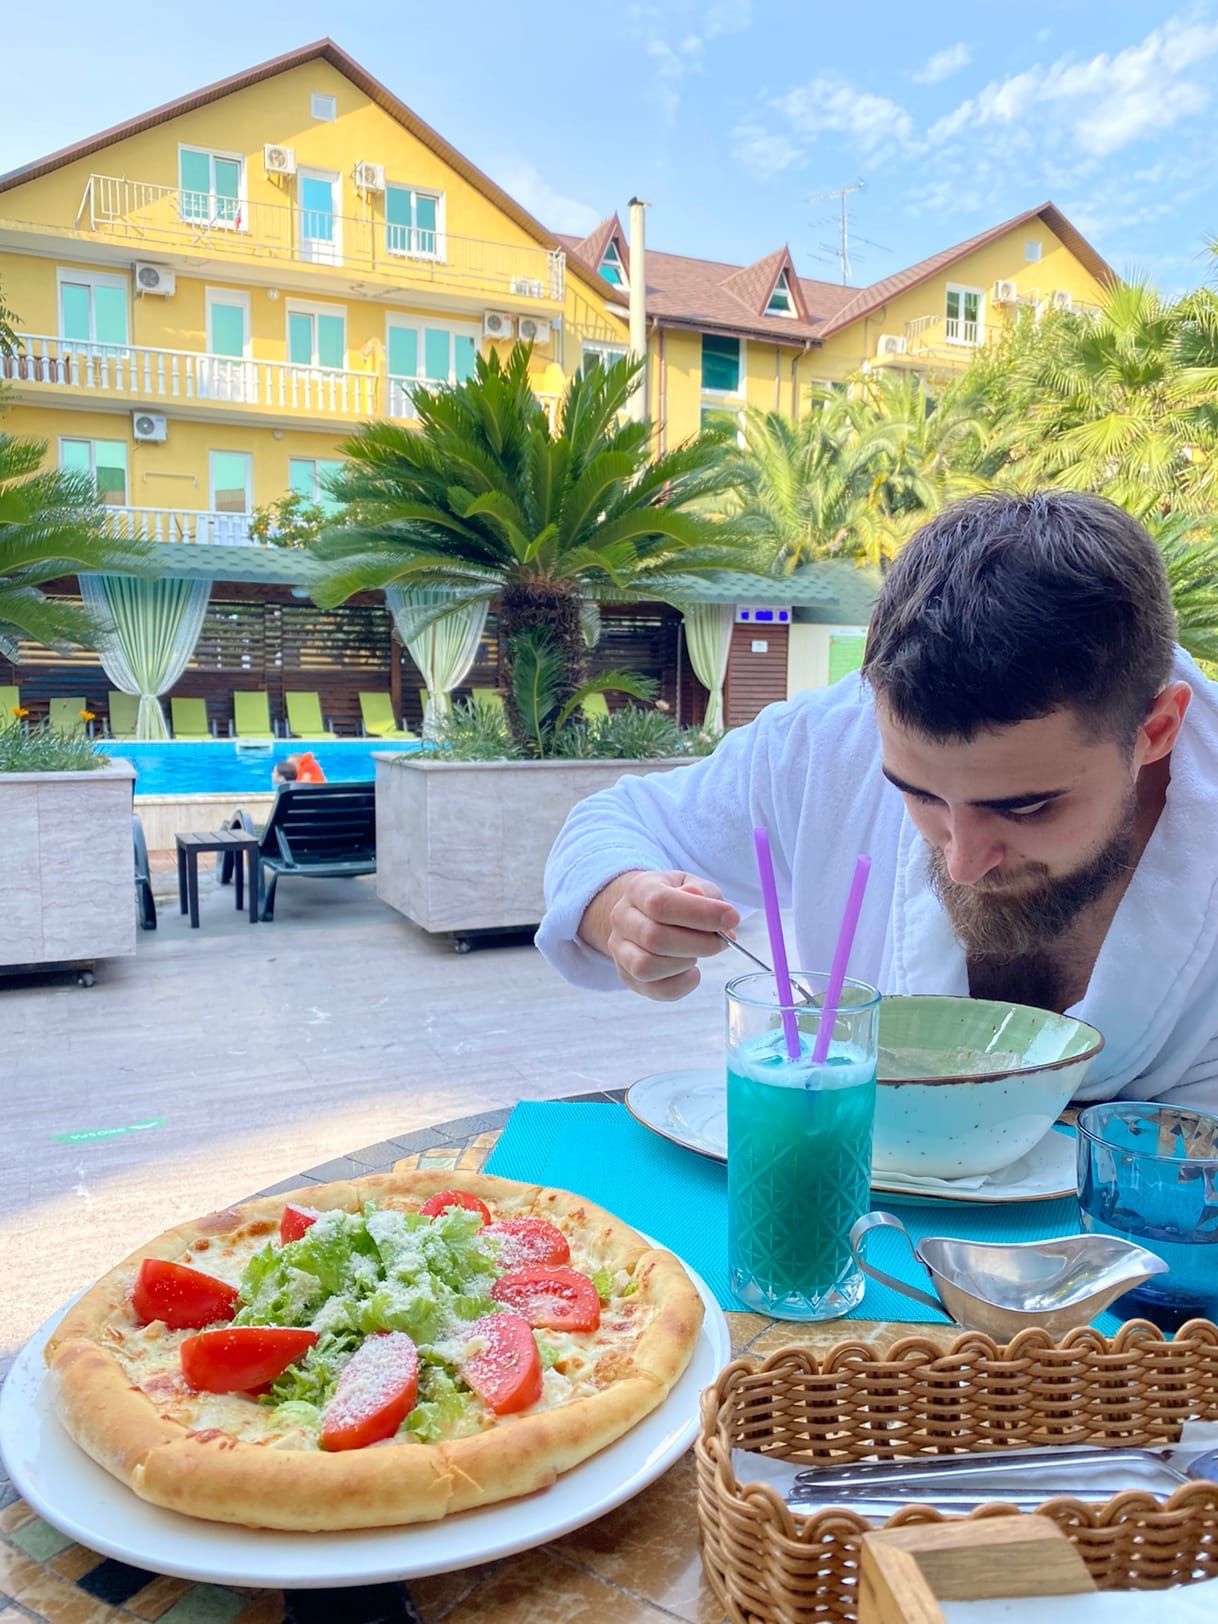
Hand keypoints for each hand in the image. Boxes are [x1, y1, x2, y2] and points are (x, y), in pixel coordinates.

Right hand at [582, 870, 739, 1001]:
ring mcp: (620, 950)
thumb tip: (718, 915)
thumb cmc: (675, 898)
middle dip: (699, 943)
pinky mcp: (628, 976)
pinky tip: (692, 971)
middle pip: (654, 938)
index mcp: (639, 890)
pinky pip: (654, 989)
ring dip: (684, 963)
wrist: (644, 912)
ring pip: (647, 967)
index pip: (661, 904)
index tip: (731, 918)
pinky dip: (681, 985)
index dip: (699, 914)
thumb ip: (706, 894)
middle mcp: (622, 919)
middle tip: (721, 941)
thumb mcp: (692, 883)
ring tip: (697, 953)